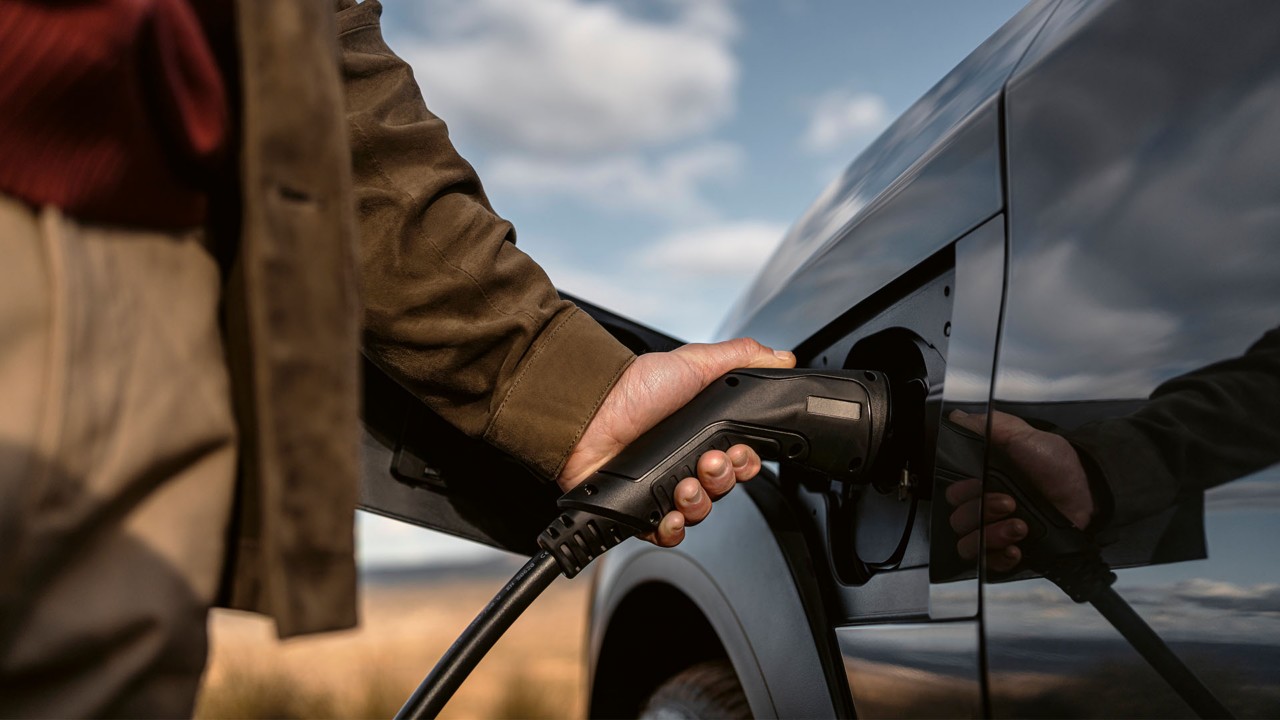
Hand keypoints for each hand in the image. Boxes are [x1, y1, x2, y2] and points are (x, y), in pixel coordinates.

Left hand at [558, 338, 795, 546]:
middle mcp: (683, 461)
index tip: (740, 453)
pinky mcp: (637, 509)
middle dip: (722, 480)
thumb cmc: (633, 387)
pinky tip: (669, 515)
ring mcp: (660, 486)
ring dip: (699, 503)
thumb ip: (740, 359)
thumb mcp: (694, 363)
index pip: (738, 460)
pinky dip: (672, 529)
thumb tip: (781, 357)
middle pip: (722, 489)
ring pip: (699, 512)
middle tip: (708, 463)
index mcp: (700, 433)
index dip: (745, 463)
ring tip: (684, 485)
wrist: (587, 412)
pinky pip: (666, 532)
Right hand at [945, 410, 1094, 571]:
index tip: (980, 486)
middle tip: (1010, 504)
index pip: (953, 495)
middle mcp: (984, 507)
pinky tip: (1016, 548)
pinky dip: (999, 559)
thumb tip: (957, 417)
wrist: (1088, 490)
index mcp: (981, 481)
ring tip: (1020, 527)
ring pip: (969, 545)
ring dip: (991, 537)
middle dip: (982, 514)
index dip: (963, 494)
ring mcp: (997, 531)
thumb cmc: (1056, 462)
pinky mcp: (1012, 551)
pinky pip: (990, 565)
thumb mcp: (1022, 436)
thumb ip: (989, 426)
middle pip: (959, 521)